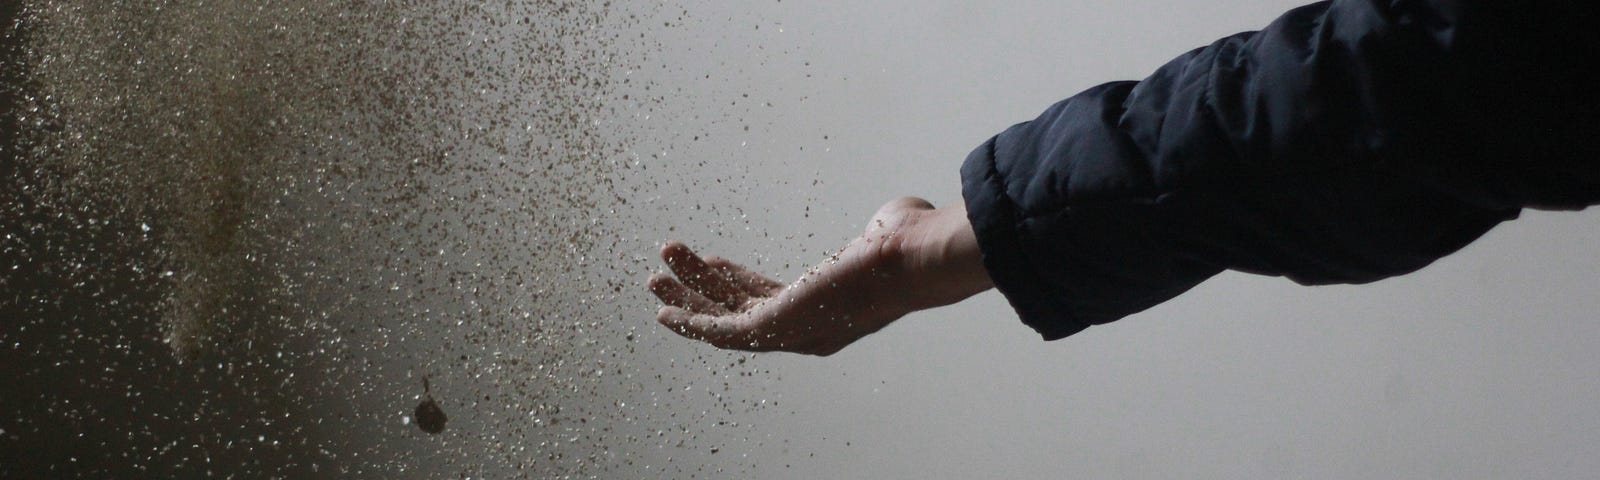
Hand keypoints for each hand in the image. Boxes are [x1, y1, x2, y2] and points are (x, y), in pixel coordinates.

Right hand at [648, 197, 992, 355]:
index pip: (771, 298)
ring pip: (725, 318)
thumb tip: (887, 220)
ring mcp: (792, 332)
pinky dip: (690, 318)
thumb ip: (878, 228)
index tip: (714, 262)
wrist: (918, 258)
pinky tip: (664, 305)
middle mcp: (808, 328)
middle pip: (740, 312)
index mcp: (829, 306)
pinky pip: (721, 329)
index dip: (737, 281)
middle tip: (669, 274)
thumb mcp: (887, 232)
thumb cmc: (911, 244)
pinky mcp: (778, 327)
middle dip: (702, 293)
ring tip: (654, 273)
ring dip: (687, 296)